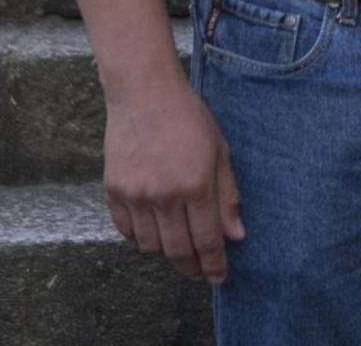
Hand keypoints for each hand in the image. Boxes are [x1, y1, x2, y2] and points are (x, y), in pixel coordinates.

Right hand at [103, 77, 243, 281]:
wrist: (145, 94)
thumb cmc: (188, 118)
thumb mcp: (219, 150)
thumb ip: (228, 195)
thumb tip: (235, 235)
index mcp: (196, 184)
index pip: (207, 240)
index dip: (214, 264)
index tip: (219, 277)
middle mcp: (165, 195)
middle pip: (178, 250)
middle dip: (192, 268)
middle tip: (201, 272)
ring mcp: (136, 195)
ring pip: (151, 246)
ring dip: (167, 253)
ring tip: (179, 246)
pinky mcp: (114, 191)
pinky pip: (127, 231)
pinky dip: (141, 238)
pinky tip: (154, 231)